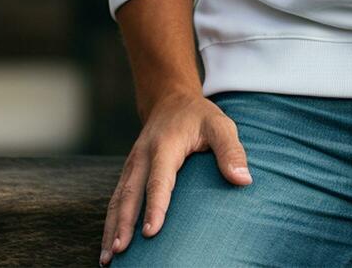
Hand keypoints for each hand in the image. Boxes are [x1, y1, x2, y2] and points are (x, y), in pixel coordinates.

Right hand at [100, 86, 252, 264]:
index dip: (155, 206)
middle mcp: (142, 156)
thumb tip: (244, 180)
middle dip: (123, 225)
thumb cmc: (200, 116)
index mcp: (165, 145)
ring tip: (107, 258)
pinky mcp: (128, 173)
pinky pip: (116, 199)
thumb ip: (232, 151)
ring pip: (117, 199)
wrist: (170, 100)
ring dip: (111, 228)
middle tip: (119, 252)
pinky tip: (109, 245)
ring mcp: (132, 165)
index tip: (151, 233)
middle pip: (130, 194)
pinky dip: (110, 222)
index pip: (159, 180)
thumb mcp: (220, 125)